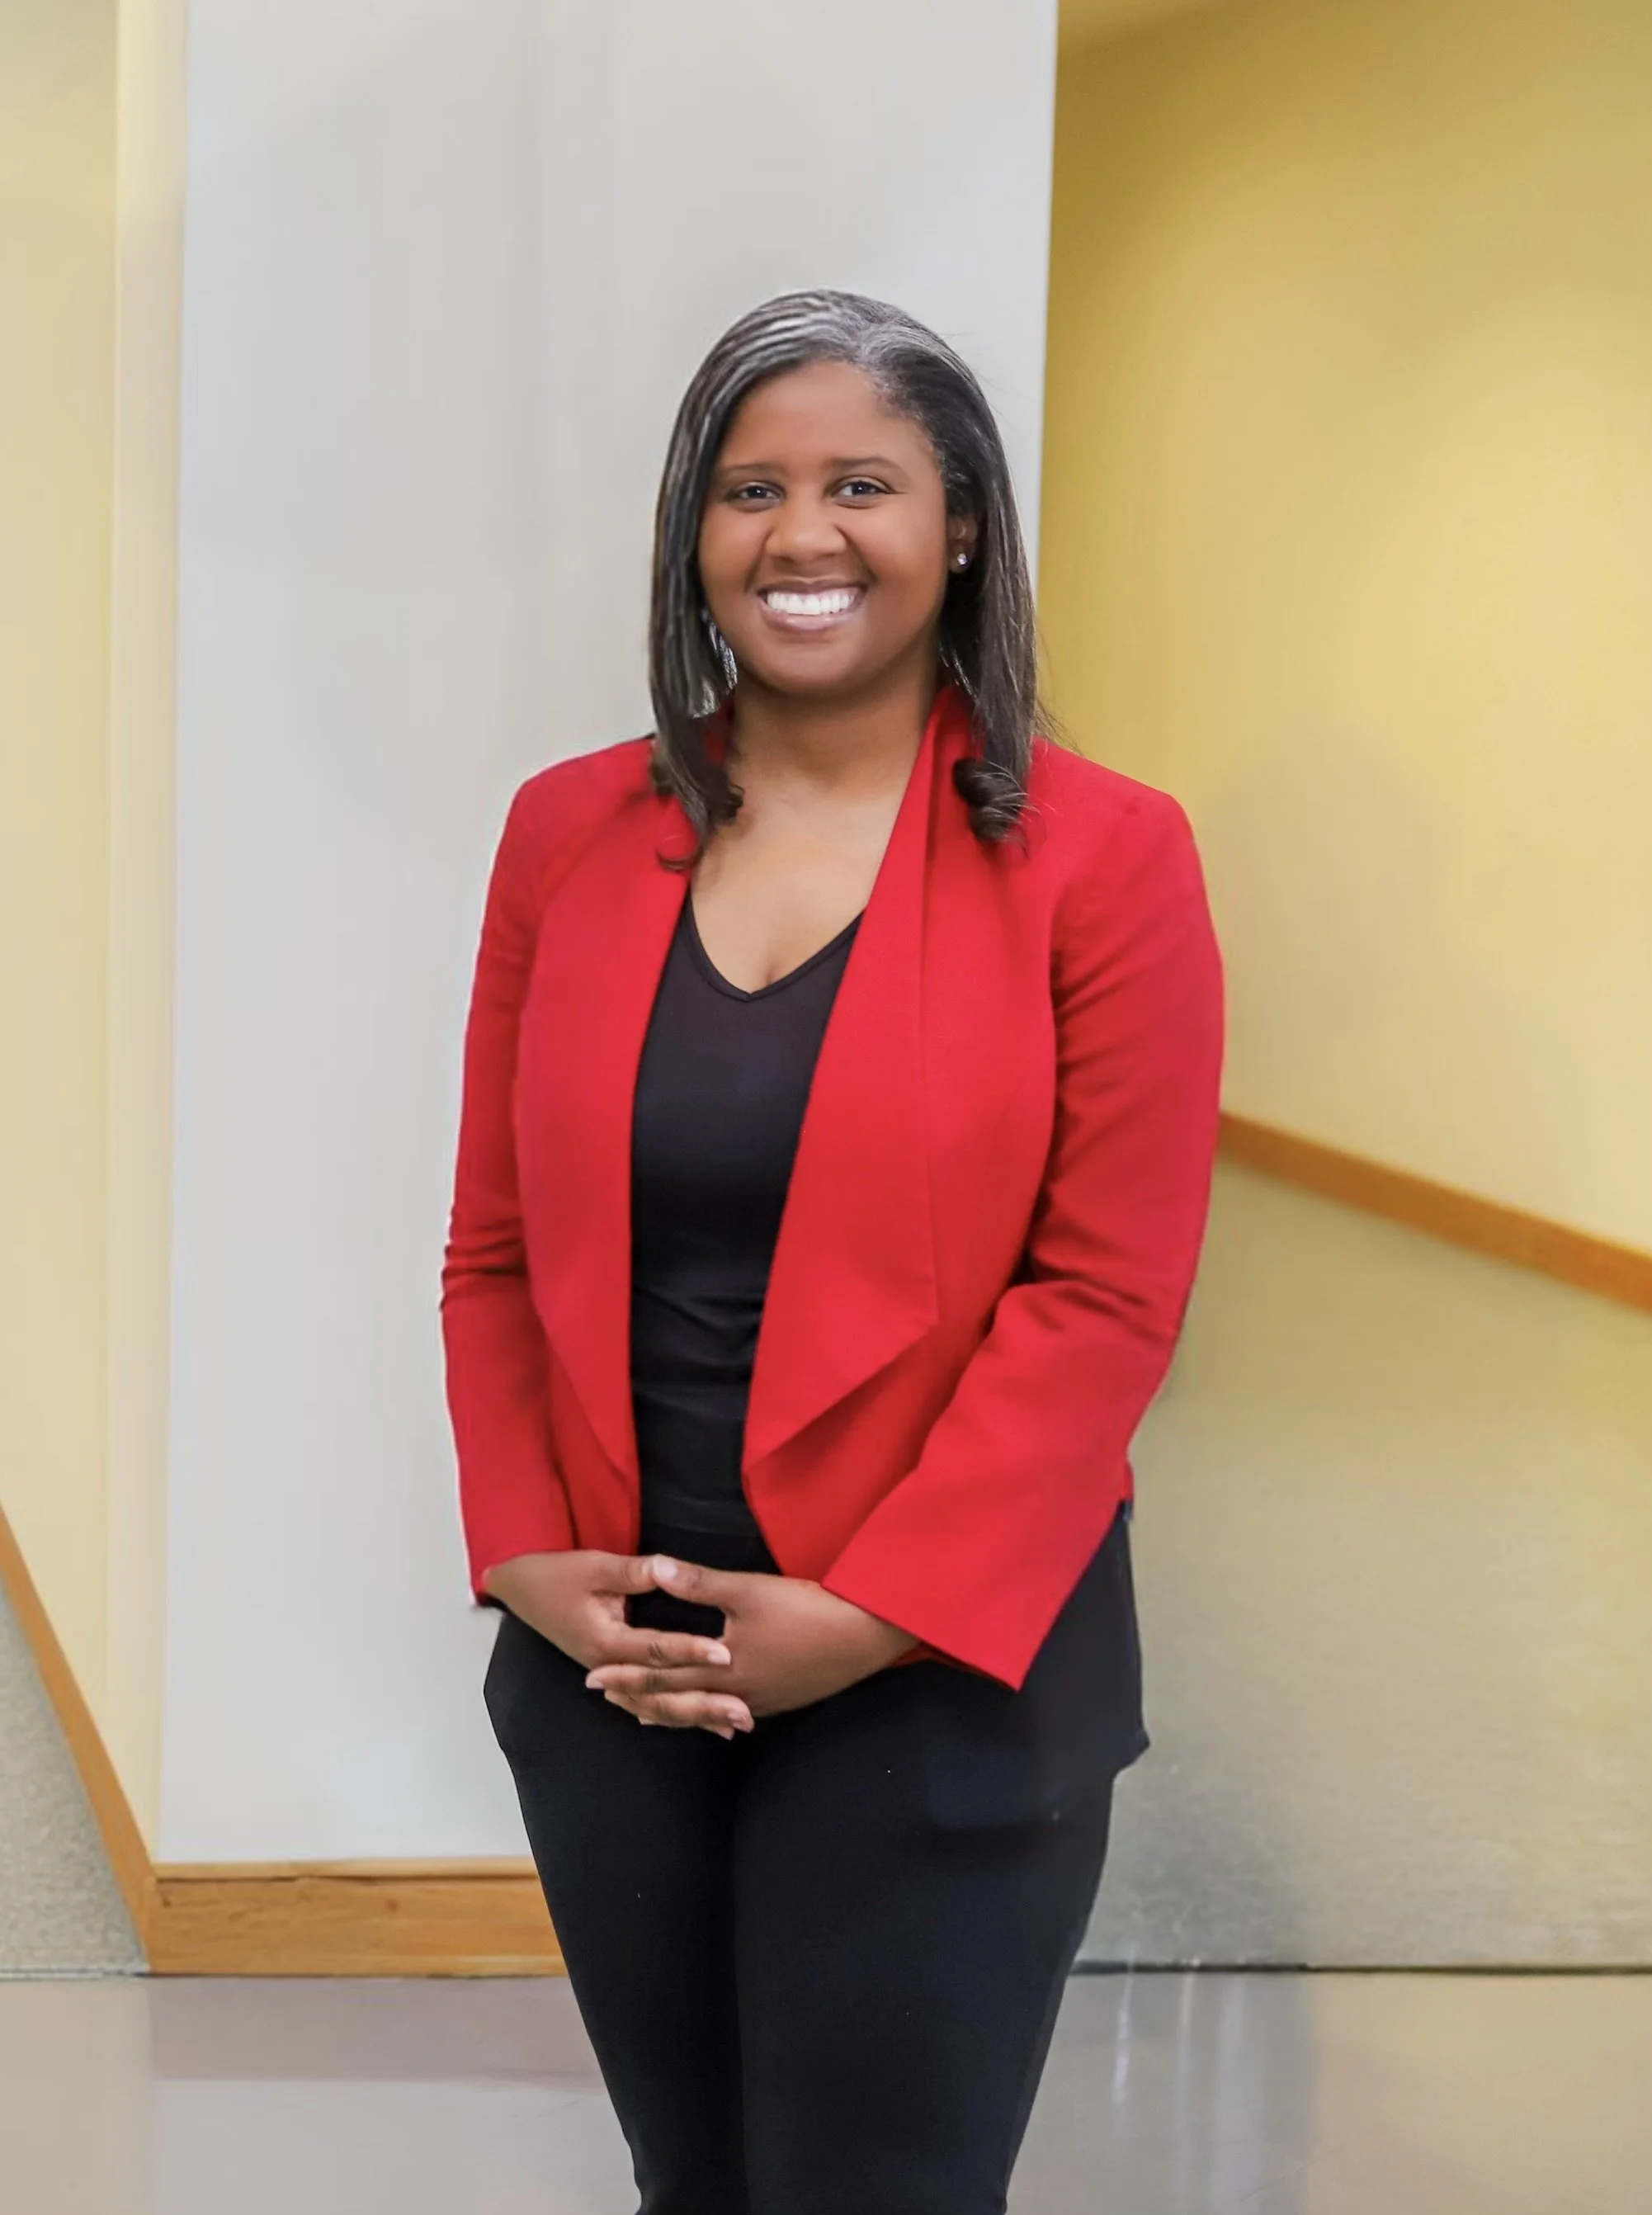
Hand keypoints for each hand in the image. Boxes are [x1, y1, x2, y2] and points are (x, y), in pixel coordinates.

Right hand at [482, 1551, 753, 1737]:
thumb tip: (669, 1567)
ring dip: (697, 1715)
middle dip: (704, 1703)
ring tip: (737, 1725)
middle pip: (662, 1692)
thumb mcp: (595, 1567)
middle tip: (744, 1711)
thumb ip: (635, 1572)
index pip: (656, 1651)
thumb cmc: (556, 1576)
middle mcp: (609, 1669)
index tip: (726, 1655)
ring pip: (658, 1705)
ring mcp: (611, 1677)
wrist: (521, 1590)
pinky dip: (678, 1713)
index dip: (691, 1652)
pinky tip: (706, 1724)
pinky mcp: (614, 1675)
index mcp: (605, 1642)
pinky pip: (650, 1702)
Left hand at [585, 1558, 918, 1725]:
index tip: (593, 1678)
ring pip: (703, 1713)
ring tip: (647, 1713)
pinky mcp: (781, 1701)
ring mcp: (760, 1702)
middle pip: (678, 1703)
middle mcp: (736, 1694)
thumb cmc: (806, 1610)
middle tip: (607, 1700)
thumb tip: (655, 1566)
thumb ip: (699, 1583)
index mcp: (722, 1667)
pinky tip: (710, 1714)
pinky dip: (706, 1714)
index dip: (625, 1676)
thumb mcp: (748, 1589)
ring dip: (671, 1711)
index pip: (661, 1676)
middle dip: (640, 1700)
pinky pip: (730, 1715)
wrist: (864, 1638)